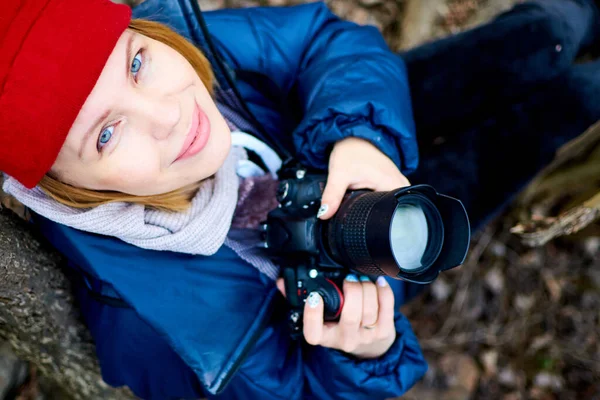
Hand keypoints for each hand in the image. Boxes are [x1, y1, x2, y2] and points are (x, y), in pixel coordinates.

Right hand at [276, 275, 395, 358]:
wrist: (367, 348)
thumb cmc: (338, 326)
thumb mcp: (320, 318)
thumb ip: (299, 298)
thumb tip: (281, 281)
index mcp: (324, 336)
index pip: (313, 332)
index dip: (312, 315)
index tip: (314, 297)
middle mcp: (345, 340)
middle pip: (351, 315)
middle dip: (352, 290)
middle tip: (349, 279)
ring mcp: (366, 337)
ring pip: (369, 309)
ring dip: (367, 287)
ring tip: (361, 280)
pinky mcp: (385, 332)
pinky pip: (386, 306)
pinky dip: (383, 290)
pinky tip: (378, 283)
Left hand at [317, 137, 409, 219]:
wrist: (355, 137)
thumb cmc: (350, 152)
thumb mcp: (339, 174)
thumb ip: (332, 196)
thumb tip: (324, 215)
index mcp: (392, 184)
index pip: (390, 212)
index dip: (373, 217)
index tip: (359, 214)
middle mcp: (400, 184)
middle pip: (389, 210)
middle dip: (372, 212)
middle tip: (357, 200)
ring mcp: (398, 182)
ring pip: (389, 204)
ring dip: (374, 204)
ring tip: (361, 195)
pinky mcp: (393, 181)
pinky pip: (388, 197)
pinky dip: (377, 198)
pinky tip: (367, 195)